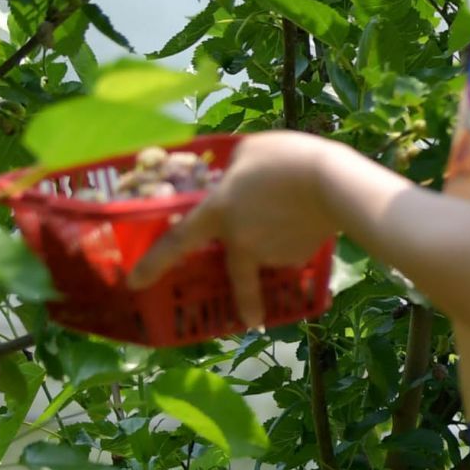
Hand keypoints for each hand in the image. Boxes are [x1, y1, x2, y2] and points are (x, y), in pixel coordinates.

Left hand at [125, 131, 339, 328]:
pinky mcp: (298, 255)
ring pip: (269, 252)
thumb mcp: (249, 150)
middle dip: (245, 303)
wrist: (334, 183)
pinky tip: (311, 220)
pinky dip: (298, 239)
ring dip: (277, 242)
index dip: (152, 265)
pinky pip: (293, 249)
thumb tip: (235, 173)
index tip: (135, 285)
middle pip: (237, 277)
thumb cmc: (285, 160)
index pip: (176, 243)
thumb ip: (234, 166)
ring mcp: (270, 252)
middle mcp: (240, 241)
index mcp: (217, 213)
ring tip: (295, 213)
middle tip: (250, 319)